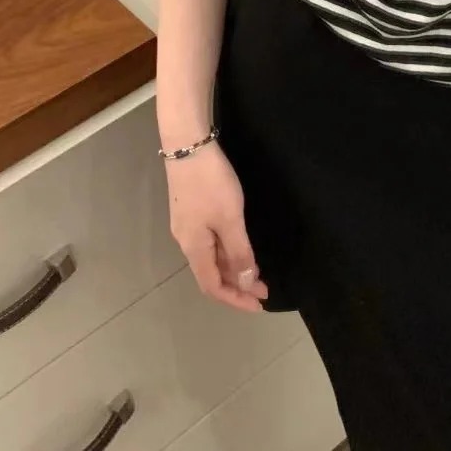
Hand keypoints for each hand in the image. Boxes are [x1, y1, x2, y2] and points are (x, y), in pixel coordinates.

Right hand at [165, 142, 268, 312]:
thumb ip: (239, 252)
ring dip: (234, 269)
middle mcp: (186, 242)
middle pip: (211, 274)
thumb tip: (246, 283)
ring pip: (211, 258)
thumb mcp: (230, 219)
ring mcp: (187, 226)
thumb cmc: (210, 184)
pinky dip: (227, 252)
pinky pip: (210, 243)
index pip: (213, 287)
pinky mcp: (191, 212)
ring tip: (257, 273)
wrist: (188, 145)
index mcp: (194, 248)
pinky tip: (241, 248)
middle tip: (264, 290)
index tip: (259, 305)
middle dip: (238, 286)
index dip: (235, 299)